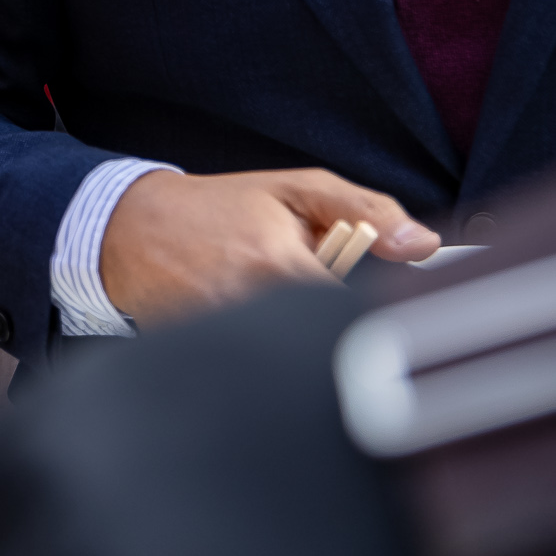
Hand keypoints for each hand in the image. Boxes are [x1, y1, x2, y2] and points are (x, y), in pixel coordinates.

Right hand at [99, 167, 438, 326]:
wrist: (127, 229)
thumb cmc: (218, 207)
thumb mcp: (294, 189)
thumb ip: (366, 210)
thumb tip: (427, 244)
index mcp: (280, 263)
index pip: (357, 309)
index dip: (364, 306)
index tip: (359, 298)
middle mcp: (248, 304)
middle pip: (324, 336)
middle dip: (325, 321)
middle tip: (304, 295)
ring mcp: (220, 336)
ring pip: (291, 354)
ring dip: (293, 338)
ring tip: (269, 305)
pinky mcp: (200, 356)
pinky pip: (256, 366)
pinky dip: (260, 352)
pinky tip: (243, 325)